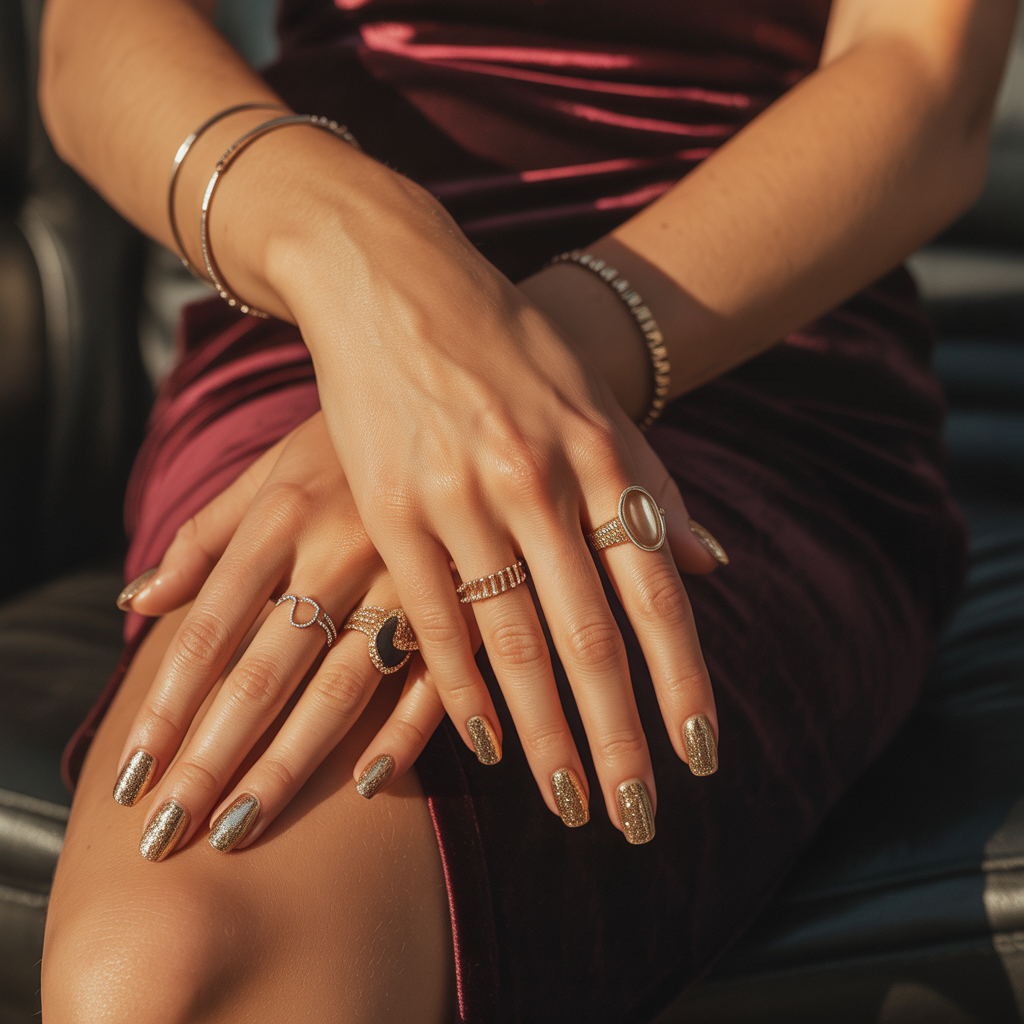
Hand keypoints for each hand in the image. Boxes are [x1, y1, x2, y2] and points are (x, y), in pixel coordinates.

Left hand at [114, 413, 455, 855]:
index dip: (166, 706)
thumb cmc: (347, 439)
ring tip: (240, 827)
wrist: (452, 381)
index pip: (208, 630)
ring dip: (288, 764)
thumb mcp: (268, 472)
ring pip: (339, 687)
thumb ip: (203, 538)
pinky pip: (436, 674)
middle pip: (262, 673)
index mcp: (283, 516)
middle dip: (212, 758)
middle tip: (169, 832)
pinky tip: (367, 783)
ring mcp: (407, 576)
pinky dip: (405, 729)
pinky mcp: (468, 593)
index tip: (132, 775)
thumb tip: (134, 598)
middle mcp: (339, 550)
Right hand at [261, 172, 725, 838]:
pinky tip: (485, 741)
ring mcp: (459, 495)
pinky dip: (460, 685)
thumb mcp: (593, 401)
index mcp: (595, 455)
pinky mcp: (388, 506)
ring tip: (570, 799)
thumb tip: (714, 565)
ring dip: (545, 732)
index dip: (683, 679)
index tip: (700, 754)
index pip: (656, 591)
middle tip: (638, 817)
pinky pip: (431, 616)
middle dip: (619, 734)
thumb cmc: (506, 347)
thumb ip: (652, 486)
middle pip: (590, 635)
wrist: (394, 279)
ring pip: (513, 641)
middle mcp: (535, 481)